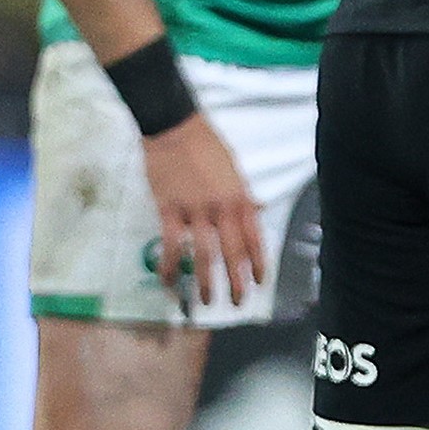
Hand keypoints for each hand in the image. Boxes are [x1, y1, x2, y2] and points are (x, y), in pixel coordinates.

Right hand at [140, 114, 262, 307]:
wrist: (174, 127)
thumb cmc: (206, 146)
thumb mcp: (235, 169)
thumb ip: (244, 193)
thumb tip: (259, 208)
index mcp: (241, 199)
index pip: (256, 239)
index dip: (259, 264)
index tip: (260, 283)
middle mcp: (223, 209)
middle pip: (234, 253)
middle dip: (237, 282)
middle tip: (238, 303)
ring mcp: (195, 211)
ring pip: (204, 254)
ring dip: (205, 282)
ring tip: (205, 301)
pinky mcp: (168, 210)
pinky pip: (171, 245)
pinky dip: (169, 266)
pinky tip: (168, 283)